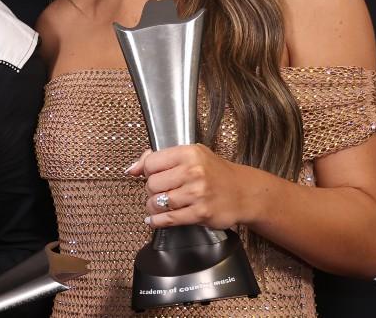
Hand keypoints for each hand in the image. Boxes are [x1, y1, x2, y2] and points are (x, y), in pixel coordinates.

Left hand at [126, 144, 262, 229]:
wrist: (243, 192)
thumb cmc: (215, 173)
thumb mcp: (191, 155)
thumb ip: (160, 158)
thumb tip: (132, 169)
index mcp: (189, 153)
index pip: (151, 163)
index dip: (147, 171)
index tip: (151, 175)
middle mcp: (193, 172)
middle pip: (152, 184)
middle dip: (151, 190)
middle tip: (160, 192)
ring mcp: (197, 193)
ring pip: (157, 202)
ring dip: (153, 207)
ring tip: (159, 206)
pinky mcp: (201, 213)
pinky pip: (168, 219)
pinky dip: (157, 221)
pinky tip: (154, 220)